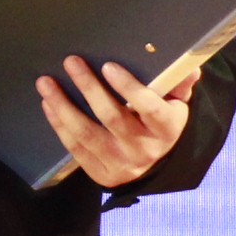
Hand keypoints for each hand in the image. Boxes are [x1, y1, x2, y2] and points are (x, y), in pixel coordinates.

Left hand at [36, 59, 198, 187]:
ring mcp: (121, 164)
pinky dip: (59, 124)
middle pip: (112, 117)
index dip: (128, 87)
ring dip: (63, 106)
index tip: (107, 66)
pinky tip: (48, 104)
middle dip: (89, 88)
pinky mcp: (101, 174)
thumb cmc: (161, 122)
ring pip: (87, 134)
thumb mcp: (176, 103)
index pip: (148, 107)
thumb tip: (189, 66)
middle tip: (71, 62)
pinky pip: (76, 148)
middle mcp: (144, 149)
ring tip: (46, 82)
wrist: (153, 164)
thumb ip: (179, 83)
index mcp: (167, 128)